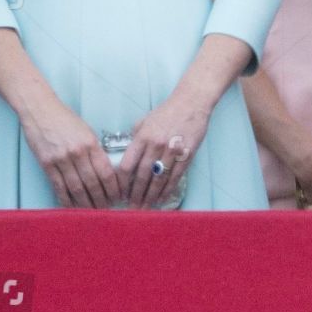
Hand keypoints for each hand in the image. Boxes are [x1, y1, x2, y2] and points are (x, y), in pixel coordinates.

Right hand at [20, 97, 121, 208]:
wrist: (40, 109)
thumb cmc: (64, 118)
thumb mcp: (86, 130)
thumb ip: (94, 150)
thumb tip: (104, 172)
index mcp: (90, 143)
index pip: (106, 172)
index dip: (113, 188)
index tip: (117, 197)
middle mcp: (77, 152)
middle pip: (93, 183)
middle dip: (101, 200)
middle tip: (106, 209)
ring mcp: (61, 159)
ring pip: (76, 189)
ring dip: (85, 204)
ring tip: (92, 212)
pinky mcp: (46, 164)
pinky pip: (59, 187)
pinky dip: (66, 200)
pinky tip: (72, 207)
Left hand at [122, 93, 211, 208]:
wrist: (191, 103)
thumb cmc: (166, 112)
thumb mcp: (144, 121)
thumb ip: (135, 139)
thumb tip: (127, 157)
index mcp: (142, 136)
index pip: (127, 164)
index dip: (122, 182)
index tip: (120, 192)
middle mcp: (156, 145)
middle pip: (142, 176)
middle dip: (135, 194)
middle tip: (132, 207)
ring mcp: (172, 151)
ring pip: (158, 180)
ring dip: (151, 196)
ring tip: (146, 208)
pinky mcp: (186, 155)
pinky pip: (175, 178)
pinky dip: (167, 190)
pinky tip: (162, 199)